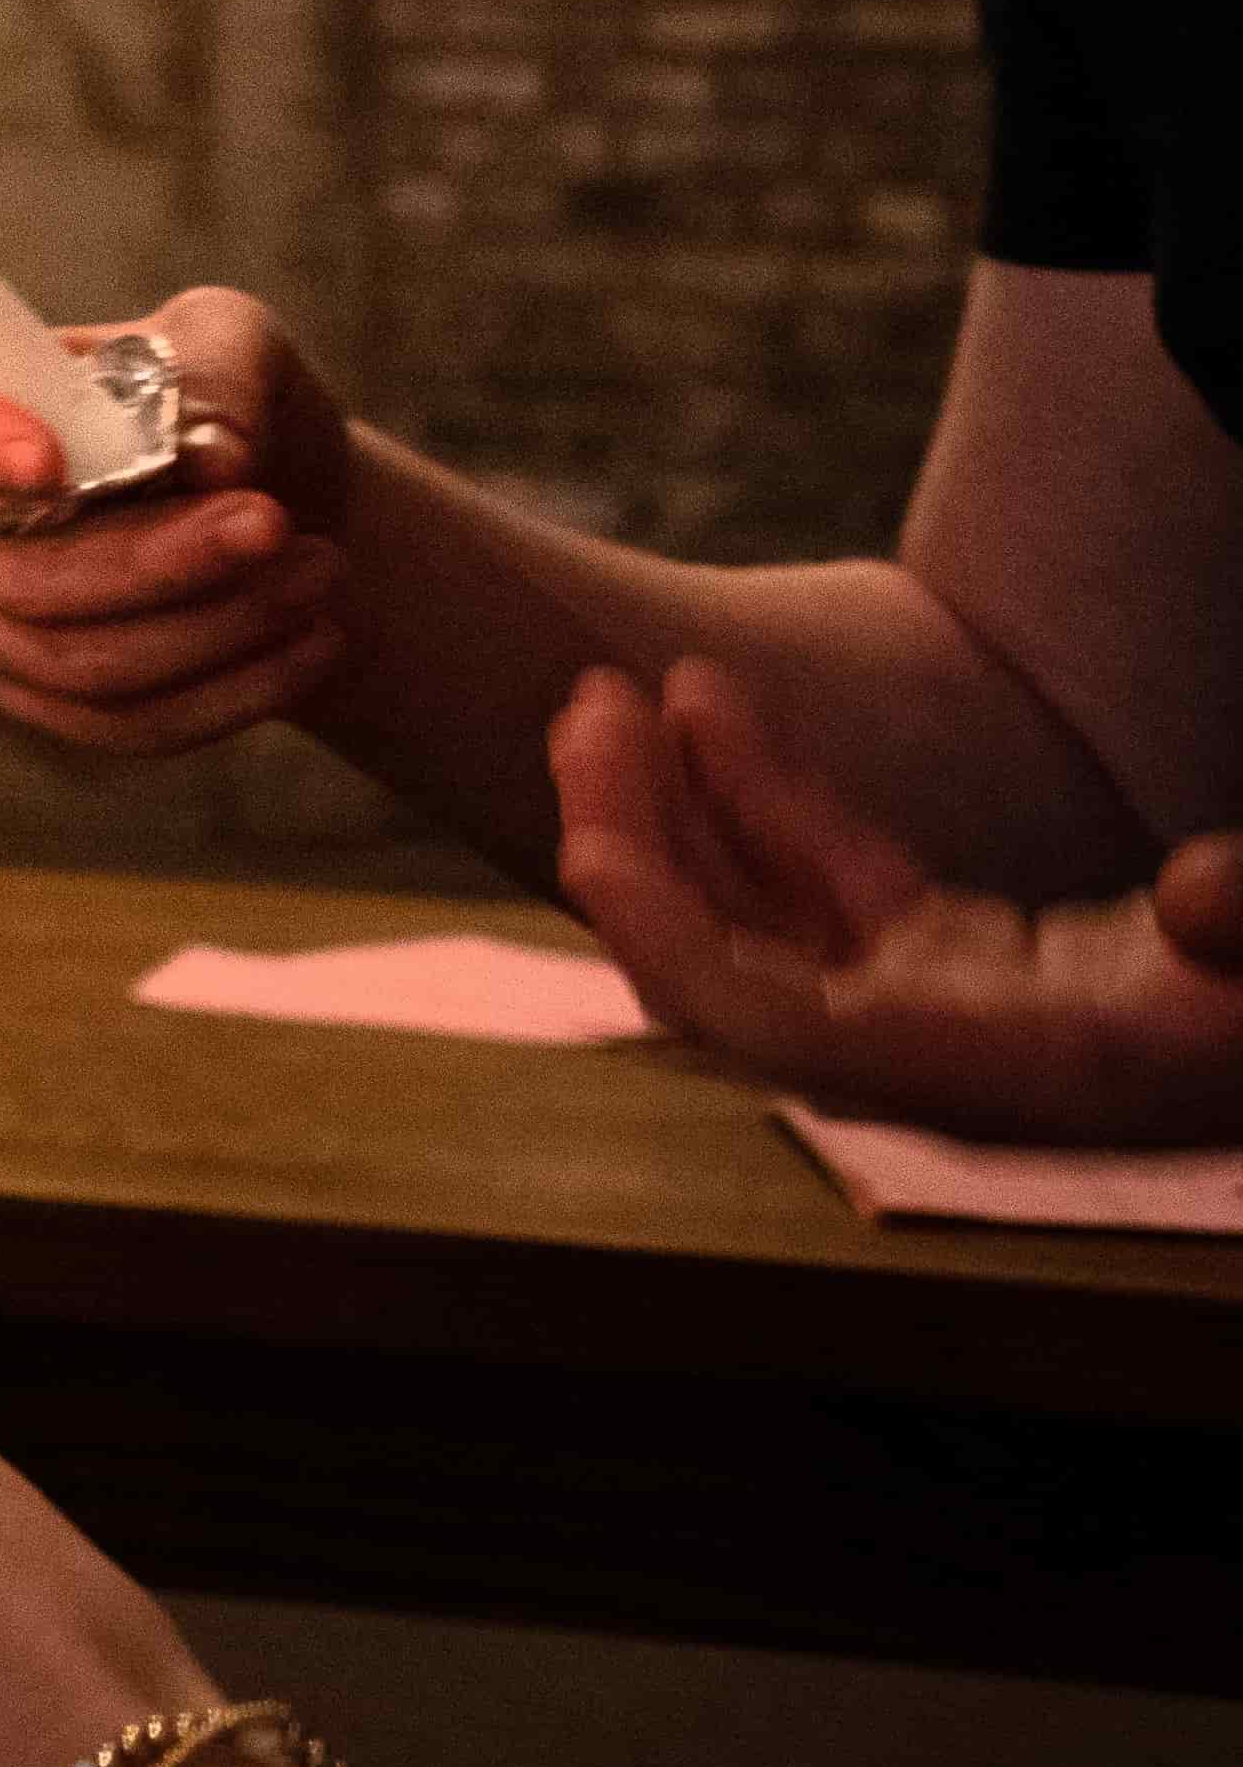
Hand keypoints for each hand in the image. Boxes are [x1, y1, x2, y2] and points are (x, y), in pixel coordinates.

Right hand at [0, 286, 354, 757]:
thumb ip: (223, 370)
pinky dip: (235, 689)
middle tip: (272, 523)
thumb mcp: (245, 345)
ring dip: (216, 626)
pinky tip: (314, 640)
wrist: (289, 514)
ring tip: (320, 570)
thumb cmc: (237, 409)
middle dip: (156, 560)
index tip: (50, 461)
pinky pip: (126, 723)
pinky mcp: (53, 700)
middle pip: (15, 575)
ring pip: (77, 662)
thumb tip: (212, 460)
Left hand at [551, 657, 1242, 1142]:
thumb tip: (1198, 903)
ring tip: (607, 693)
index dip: (679, 949)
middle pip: (731, 968)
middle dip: (640, 844)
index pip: (788, 1033)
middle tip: (585, 711)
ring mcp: (934, 1006)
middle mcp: (941, 1056)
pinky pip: (816, 875)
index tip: (588, 854)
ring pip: (752, 915)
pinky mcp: (946, 958)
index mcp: (1007, 1074)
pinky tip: (701, 698)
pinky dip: (752, 790)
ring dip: (669, 805)